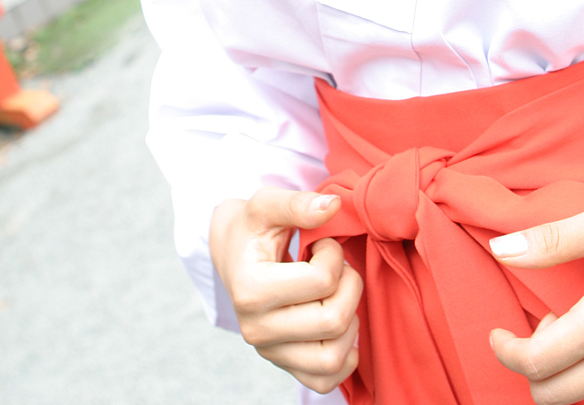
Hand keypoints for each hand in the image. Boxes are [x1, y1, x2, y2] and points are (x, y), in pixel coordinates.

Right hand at [210, 188, 362, 394]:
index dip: (334, 254)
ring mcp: (270, 352)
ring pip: (335, 357)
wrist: (232, 253)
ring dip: (351, 319)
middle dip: (349, 284)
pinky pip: (326, 380)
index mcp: (250, 290)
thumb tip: (333, 207)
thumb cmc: (251, 228)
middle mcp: (257, 329)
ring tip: (334, 294)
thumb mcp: (266, 204)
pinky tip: (339, 324)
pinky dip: (345, 356)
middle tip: (335, 267)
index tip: (320, 243)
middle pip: (334, 320)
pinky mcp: (284, 365)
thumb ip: (298, 203)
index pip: (322, 281)